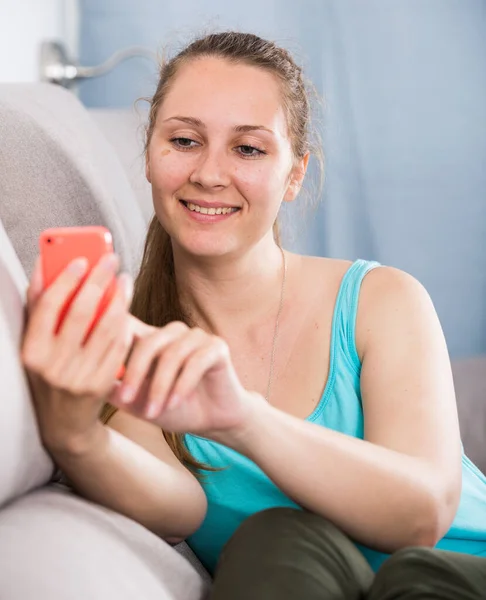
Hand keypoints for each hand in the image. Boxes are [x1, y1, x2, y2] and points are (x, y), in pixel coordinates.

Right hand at [21, 254, 132, 454]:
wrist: (63, 423)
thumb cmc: (46, 375)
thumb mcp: (33, 346)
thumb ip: (38, 308)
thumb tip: (44, 268)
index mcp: (32, 352)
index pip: (49, 307)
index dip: (66, 280)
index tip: (81, 259)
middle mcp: (53, 366)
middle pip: (82, 312)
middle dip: (98, 280)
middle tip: (110, 259)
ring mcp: (79, 377)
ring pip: (106, 327)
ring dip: (119, 298)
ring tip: (123, 279)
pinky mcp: (101, 385)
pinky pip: (117, 346)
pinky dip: (123, 322)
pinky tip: (126, 306)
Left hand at [109, 320, 259, 438]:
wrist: (212, 421)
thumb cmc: (173, 408)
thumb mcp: (136, 401)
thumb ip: (112, 387)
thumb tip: (80, 379)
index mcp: (152, 338)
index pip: (130, 326)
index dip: (113, 337)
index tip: (95, 359)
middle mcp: (174, 332)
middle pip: (149, 342)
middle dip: (135, 374)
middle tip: (125, 400)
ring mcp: (197, 337)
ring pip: (172, 355)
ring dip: (160, 386)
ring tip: (152, 413)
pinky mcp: (217, 347)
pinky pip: (196, 362)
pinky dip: (182, 385)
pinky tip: (174, 403)